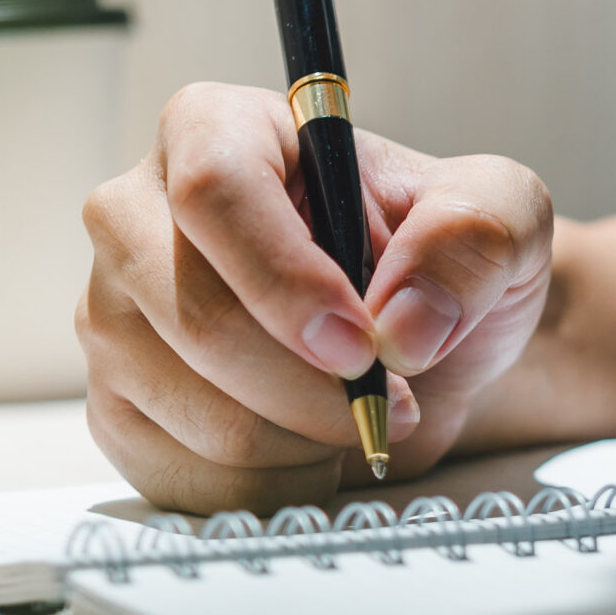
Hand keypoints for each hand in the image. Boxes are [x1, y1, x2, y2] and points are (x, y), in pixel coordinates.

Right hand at [78, 83, 551, 512]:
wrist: (418, 349)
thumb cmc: (436, 263)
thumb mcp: (500, 216)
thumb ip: (475, 234)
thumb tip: (405, 319)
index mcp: (217, 129)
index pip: (213, 191)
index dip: (286, 280)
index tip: (362, 346)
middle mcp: (138, 214)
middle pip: (193, 315)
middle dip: (309, 386)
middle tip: (390, 399)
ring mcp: (115, 314)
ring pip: (194, 410)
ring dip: (304, 440)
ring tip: (351, 413)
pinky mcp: (116, 404)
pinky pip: (183, 475)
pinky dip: (273, 485)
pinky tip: (308, 447)